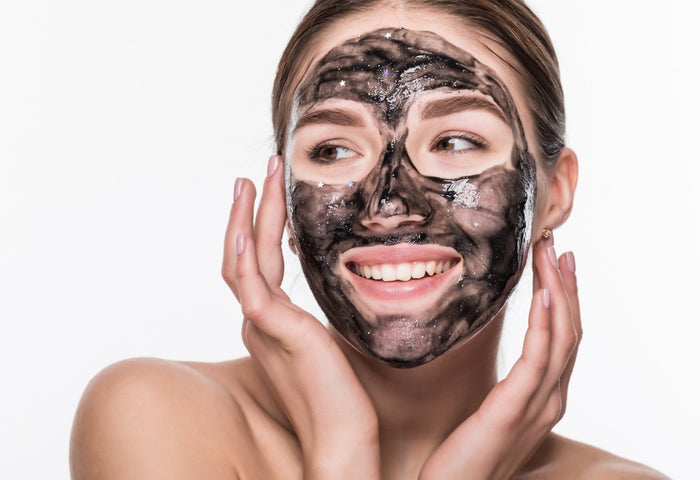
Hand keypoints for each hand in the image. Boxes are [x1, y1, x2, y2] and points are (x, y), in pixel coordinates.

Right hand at [221, 156, 379, 479]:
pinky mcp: (274, 332)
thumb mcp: (335, 338)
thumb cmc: (345, 396)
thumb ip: (330, 310)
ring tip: (256, 178)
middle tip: (261, 171)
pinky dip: (244, 253)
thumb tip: (351, 277)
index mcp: (273, 322)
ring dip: (247, 216)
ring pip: (242, 260)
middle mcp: (260, 320)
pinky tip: (248, 225)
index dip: (261, 225)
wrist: (344, 441)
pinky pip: (251, 287)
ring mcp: (262, 326)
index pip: (257, 263)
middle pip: (243, 253)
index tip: (275, 192)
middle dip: (251, 209)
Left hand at [419, 235, 580, 479]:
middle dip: (565, 284)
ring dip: (558, 291)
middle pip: (570, 331)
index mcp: (545, 398)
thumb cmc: (463, 455)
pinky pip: (538, 360)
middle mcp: (551, 400)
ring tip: (550, 254)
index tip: (555, 261)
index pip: (564, 339)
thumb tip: (500, 353)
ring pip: (561, 338)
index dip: (564, 297)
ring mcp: (538, 407)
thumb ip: (507, 386)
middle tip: (556, 243)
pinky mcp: (514, 411)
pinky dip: (545, 324)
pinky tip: (543, 294)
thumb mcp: (491, 412)